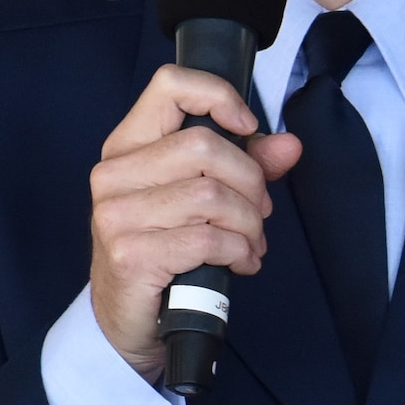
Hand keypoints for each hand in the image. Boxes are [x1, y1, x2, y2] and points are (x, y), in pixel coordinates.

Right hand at [89, 64, 301, 380]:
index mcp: (128, 145)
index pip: (169, 85)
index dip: (218, 95)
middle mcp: (114, 174)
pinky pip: (208, 239)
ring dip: (250, 224)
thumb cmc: (165, 249)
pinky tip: (240, 263)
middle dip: (251, 182)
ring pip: (212, 196)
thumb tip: (290, 144)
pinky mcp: (131, 255)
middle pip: (205, 146)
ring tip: (251, 243)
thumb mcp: (201, 199)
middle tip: (259, 212)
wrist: (127, 319)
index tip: (247, 126)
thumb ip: (247, 165)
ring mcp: (117, 215)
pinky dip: (239, 251)